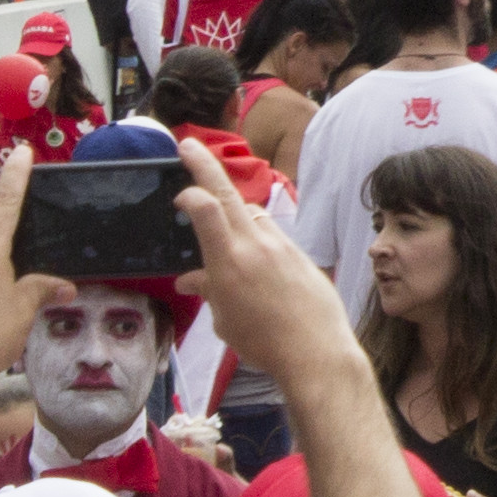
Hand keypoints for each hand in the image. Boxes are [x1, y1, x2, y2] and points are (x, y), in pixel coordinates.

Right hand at [170, 135, 351, 386]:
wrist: (317, 351)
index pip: (206, 209)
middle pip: (227, 194)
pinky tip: (256, 261)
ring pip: (253, 215)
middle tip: (189, 145)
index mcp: (230, 261)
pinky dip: (257, 237)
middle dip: (204, 165)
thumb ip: (208, 291)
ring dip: (235, 213)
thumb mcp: (225, 321)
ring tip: (223, 229)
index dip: (189, 194)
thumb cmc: (264, 343)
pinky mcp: (300, 254)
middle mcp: (256, 244)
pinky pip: (272, 235)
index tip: (179, 195)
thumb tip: (190, 279)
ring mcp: (282, 245)